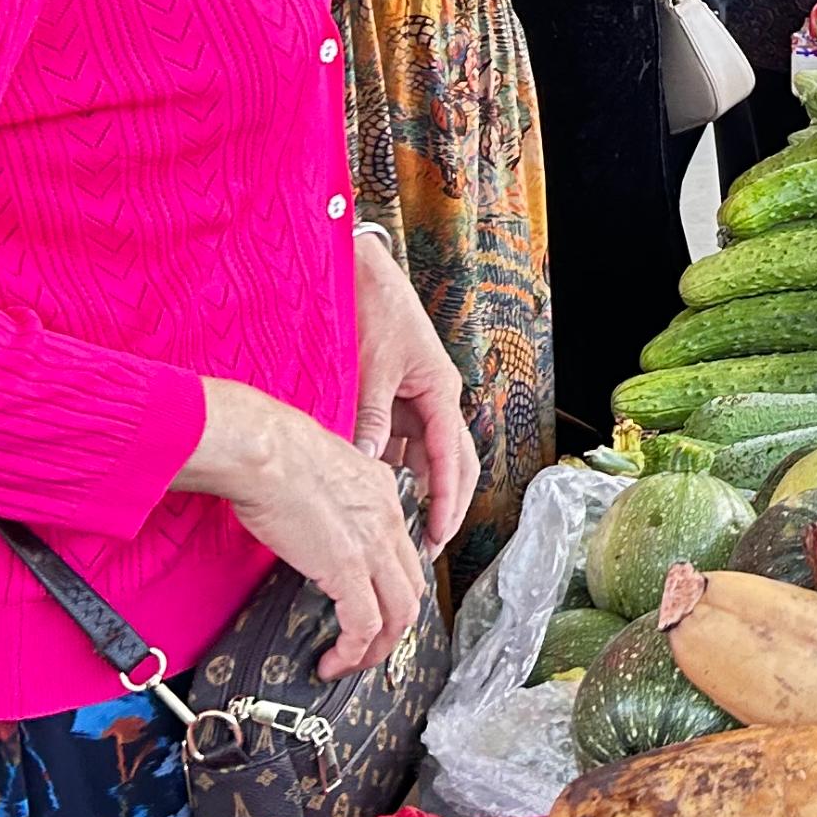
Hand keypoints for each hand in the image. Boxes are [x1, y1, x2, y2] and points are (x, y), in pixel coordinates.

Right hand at [180, 379, 429, 678]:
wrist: (264, 448)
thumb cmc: (276, 451)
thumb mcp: (323, 468)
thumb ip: (333, 495)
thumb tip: (315, 516)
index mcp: (385, 493)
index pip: (406, 551)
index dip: (395, 587)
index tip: (375, 607)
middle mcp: (390, 520)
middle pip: (413, 588)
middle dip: (395, 627)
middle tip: (368, 646)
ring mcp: (374, 546)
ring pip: (400, 614)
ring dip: (379, 648)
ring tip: (351, 663)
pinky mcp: (348, 569)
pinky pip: (365, 625)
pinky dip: (353, 651)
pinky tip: (333, 661)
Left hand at [353, 226, 473, 554]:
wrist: (363, 273)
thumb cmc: (376, 312)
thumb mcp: (372, 369)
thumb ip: (372, 417)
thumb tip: (370, 463)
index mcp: (440, 392)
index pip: (452, 458)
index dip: (448, 500)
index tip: (440, 535)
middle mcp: (436, 398)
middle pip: (453, 461)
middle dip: (447, 503)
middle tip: (431, 543)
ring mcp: (418, 397)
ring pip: (427, 453)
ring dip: (420, 486)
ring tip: (404, 525)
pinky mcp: (397, 395)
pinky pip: (402, 439)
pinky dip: (395, 464)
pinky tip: (380, 486)